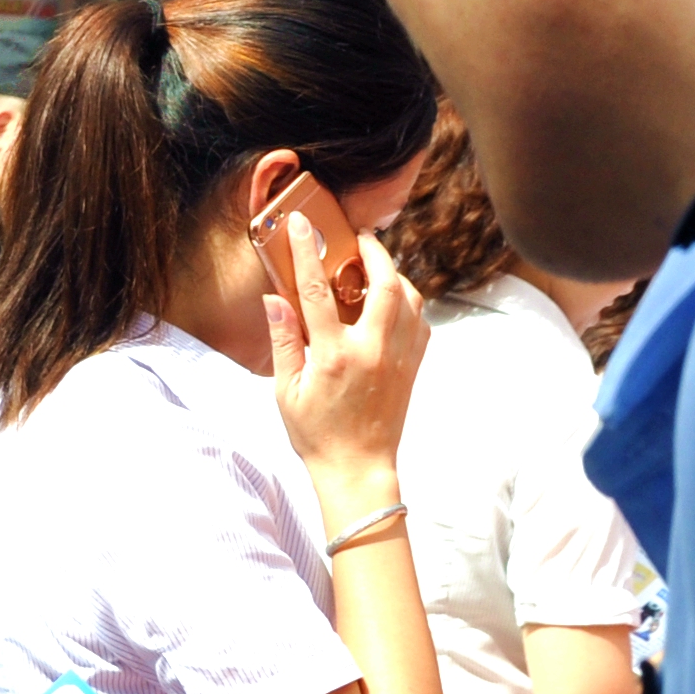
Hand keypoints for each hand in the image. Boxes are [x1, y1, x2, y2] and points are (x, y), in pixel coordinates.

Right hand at [260, 197, 427, 495]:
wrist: (358, 468)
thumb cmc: (317, 434)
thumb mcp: (286, 392)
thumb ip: (283, 341)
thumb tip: (274, 299)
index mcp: (334, 356)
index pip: (317, 291)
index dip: (308, 252)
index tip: (303, 225)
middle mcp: (372, 350)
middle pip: (383, 282)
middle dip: (373, 251)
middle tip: (358, 239)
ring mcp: (398, 357)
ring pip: (409, 297)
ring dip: (394, 274)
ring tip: (375, 268)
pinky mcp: (413, 366)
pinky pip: (420, 320)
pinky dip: (407, 302)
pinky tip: (390, 302)